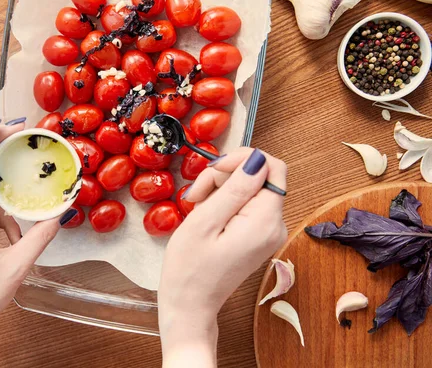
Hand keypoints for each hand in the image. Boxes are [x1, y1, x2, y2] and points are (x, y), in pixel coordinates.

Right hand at [158, 148, 287, 366]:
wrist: (189, 305)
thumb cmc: (189, 268)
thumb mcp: (205, 222)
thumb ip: (234, 189)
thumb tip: (256, 160)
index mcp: (266, 221)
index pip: (271, 166)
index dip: (241, 160)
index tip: (212, 171)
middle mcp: (275, 225)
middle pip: (258, 176)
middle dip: (225, 176)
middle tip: (196, 195)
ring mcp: (268, 231)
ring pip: (249, 188)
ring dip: (220, 190)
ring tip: (197, 208)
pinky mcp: (258, 235)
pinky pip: (245, 204)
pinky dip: (224, 202)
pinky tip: (206, 216)